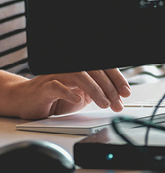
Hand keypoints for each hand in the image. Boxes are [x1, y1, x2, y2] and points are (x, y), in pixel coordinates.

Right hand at [10, 68, 130, 118]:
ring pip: (79, 76)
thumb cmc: (57, 98)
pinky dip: (69, 92)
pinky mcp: (44, 87)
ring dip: (95, 90)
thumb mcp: (82, 96)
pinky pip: (57, 86)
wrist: (30, 101)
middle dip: (109, 88)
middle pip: (94, 71)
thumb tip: (116, 95)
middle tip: (118, 103)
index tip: (125, 92)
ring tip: (104, 103)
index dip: (116, 79)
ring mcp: (57, 76)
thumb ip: (96, 92)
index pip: (102, 69)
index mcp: (81, 71)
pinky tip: (78, 100)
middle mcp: (70, 69)